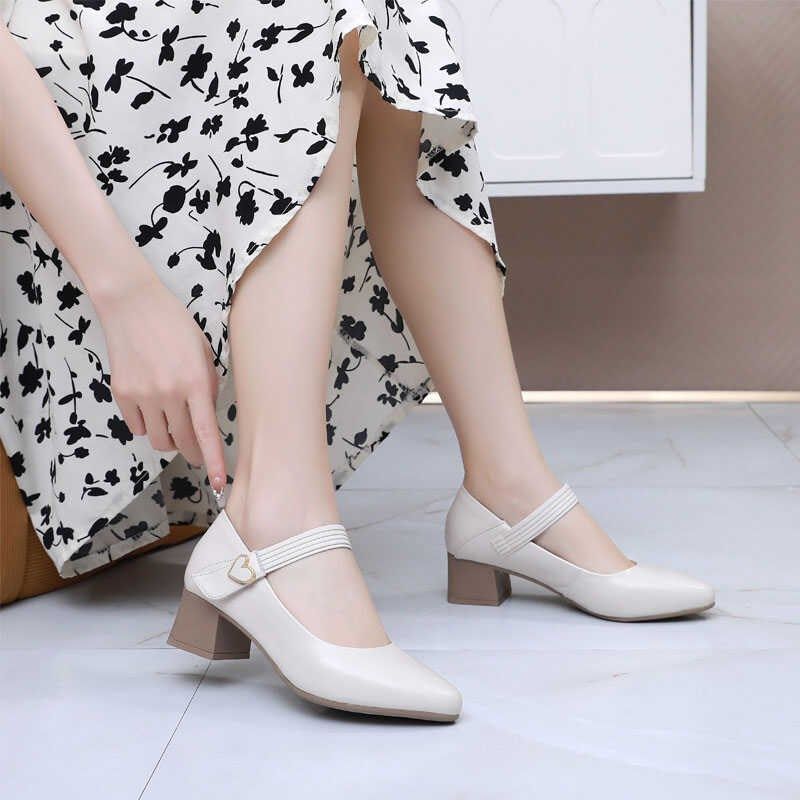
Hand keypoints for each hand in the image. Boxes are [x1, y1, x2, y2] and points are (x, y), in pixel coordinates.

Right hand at [97, 272, 226, 498]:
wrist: (133, 304)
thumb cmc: (176, 326)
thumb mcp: (204, 354)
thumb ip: (207, 388)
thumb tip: (206, 420)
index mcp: (196, 383)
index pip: (207, 434)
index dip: (215, 462)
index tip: (220, 484)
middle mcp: (170, 394)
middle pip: (182, 443)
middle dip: (193, 453)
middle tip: (197, 452)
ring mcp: (143, 395)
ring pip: (159, 440)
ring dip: (169, 438)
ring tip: (173, 418)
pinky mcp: (122, 394)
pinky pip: (137, 427)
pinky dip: (147, 424)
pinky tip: (152, 405)